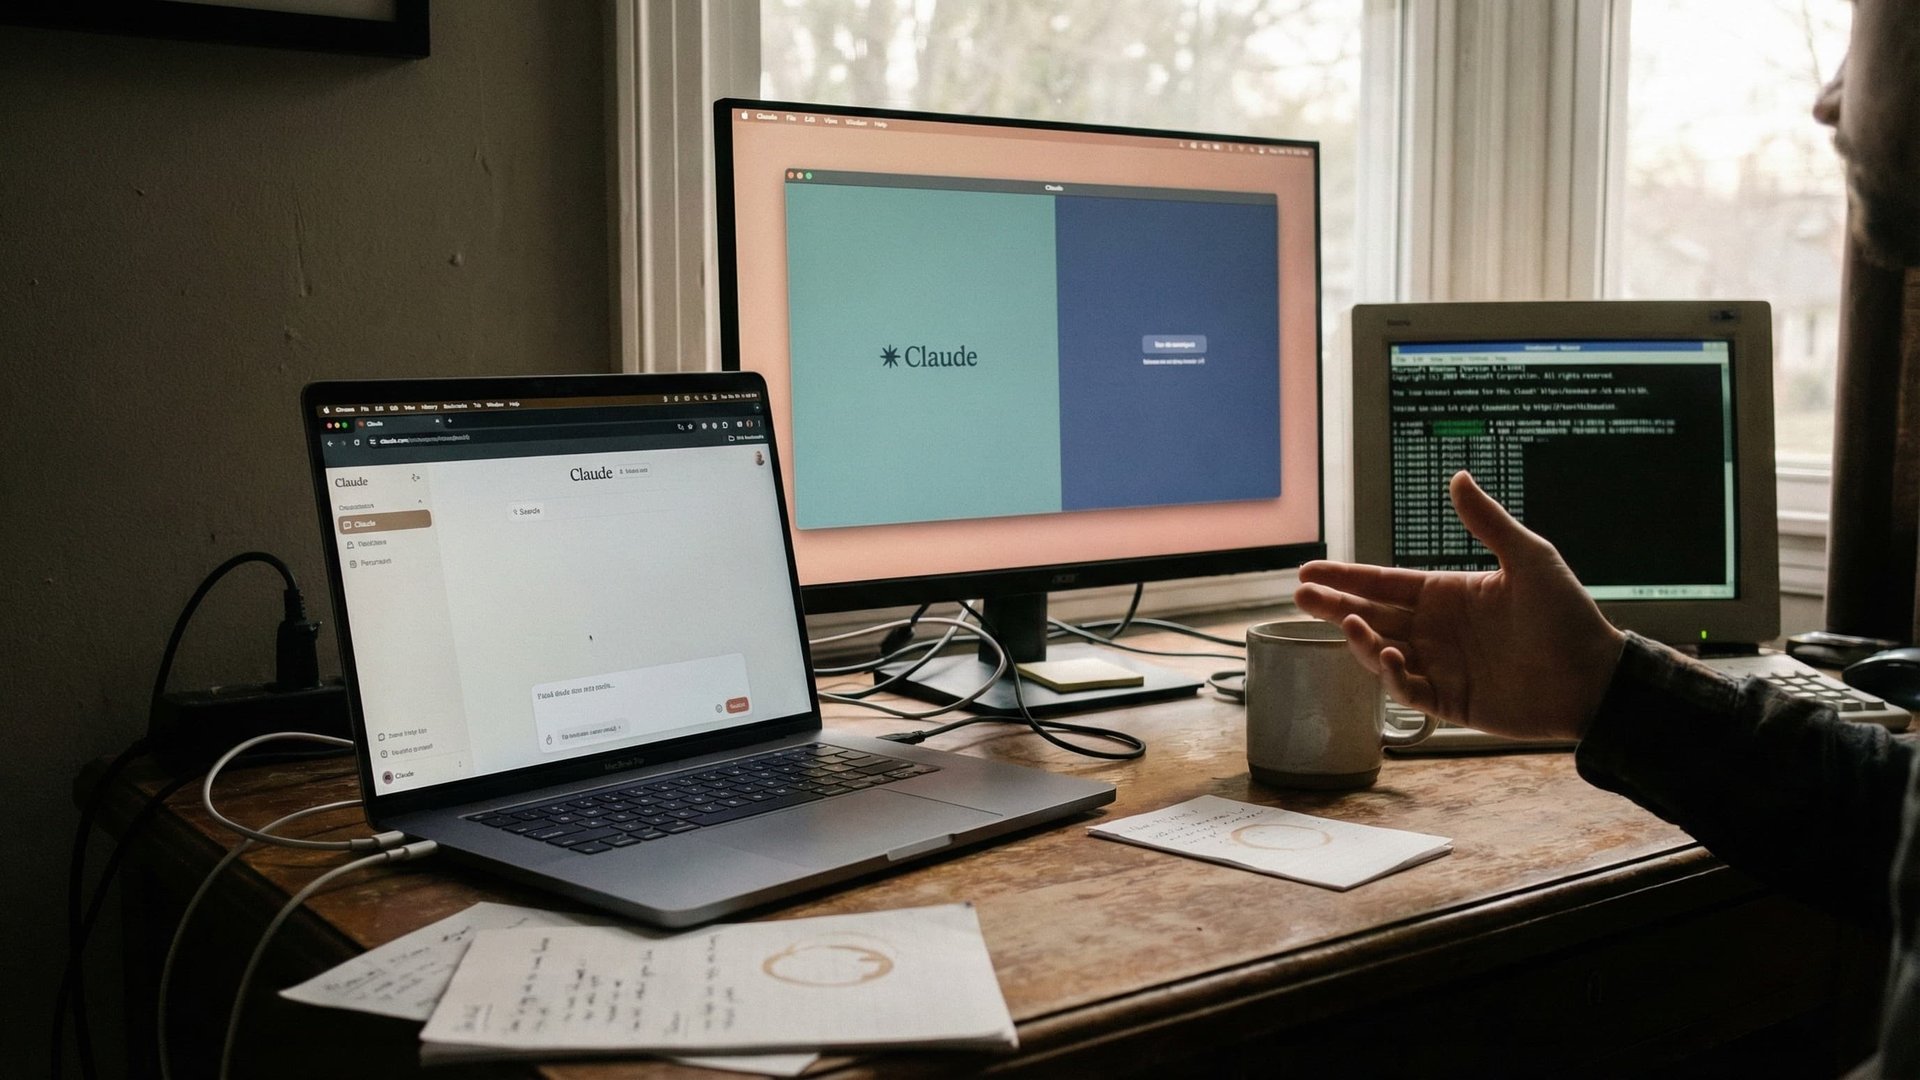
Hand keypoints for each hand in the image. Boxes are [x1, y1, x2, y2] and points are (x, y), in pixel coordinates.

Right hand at [1293, 471, 1625, 741]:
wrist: (1595, 678)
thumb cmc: (1567, 615)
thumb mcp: (1530, 559)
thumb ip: (1487, 522)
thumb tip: (1458, 476)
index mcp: (1446, 594)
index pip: (1383, 583)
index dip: (1345, 577)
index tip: (1308, 571)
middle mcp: (1436, 630)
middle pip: (1370, 615)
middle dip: (1332, 606)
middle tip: (1300, 597)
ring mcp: (1440, 666)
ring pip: (1380, 652)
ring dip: (1359, 639)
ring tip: (1347, 623)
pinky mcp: (1450, 702)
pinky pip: (1409, 690)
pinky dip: (1393, 676)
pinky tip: (1390, 656)